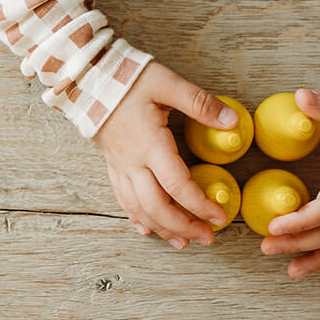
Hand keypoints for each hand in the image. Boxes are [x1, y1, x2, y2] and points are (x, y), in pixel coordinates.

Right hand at [94, 61, 239, 248]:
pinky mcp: (112, 164)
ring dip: (163, 229)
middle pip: (157, 206)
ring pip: (139, 208)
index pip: (178, 185)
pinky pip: (123, 199)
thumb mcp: (167, 83)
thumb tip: (232, 122)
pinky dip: (137, 218)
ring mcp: (120, 165)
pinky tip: (147, 229)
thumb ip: (200, 103)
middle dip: (184, 226)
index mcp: (150, 144)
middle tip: (207, 238)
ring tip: (183, 243)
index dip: (200, 205)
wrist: (87, 77)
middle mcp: (133, 161)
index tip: (220, 216)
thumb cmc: (127, 78)